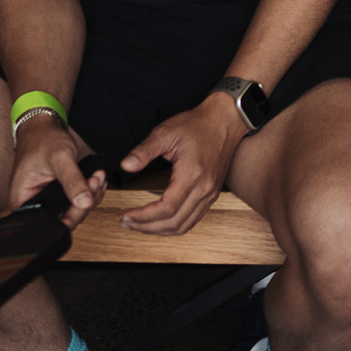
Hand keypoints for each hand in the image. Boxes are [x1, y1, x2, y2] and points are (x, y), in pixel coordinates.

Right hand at [10, 115, 106, 228]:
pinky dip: (89, 190)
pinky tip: (95, 178)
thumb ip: (72, 181)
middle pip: (64, 218)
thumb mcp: (59, 158)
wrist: (42, 126)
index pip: (50, 222)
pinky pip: (75, 200)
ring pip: (73, 209)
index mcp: (23, 201)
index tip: (88, 198)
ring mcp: (46, 200)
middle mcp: (33, 205)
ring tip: (97, 175)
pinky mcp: (57, 194)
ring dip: (90, 194)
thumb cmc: (42, 139)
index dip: (72, 215)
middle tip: (96, 180)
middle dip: (85, 201)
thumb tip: (85, 202)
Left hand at [117, 94, 247, 235]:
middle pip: (174, 223)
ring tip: (141, 225)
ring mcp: (210, 193)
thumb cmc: (198, 124)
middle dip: (147, 228)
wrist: (225, 120)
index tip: (127, 216)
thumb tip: (126, 165)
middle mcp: (204, 188)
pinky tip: (161, 221)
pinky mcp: (212, 194)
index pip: (166, 208)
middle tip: (128, 223)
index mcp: (192, 174)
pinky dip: (175, 226)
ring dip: (160, 230)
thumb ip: (144, 150)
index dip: (144, 217)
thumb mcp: (166, 132)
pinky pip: (193, 219)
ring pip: (184, 226)